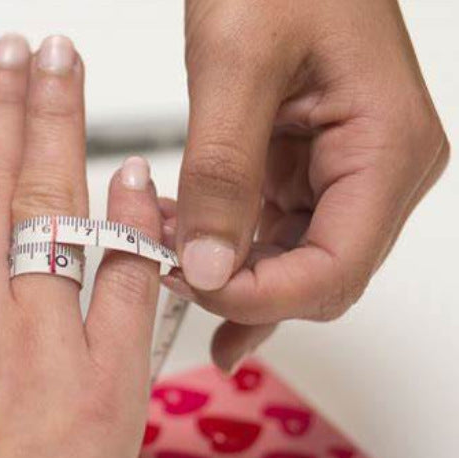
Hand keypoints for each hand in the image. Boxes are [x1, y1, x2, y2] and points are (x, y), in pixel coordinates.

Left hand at [164, 0, 449, 370]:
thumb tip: (208, 266)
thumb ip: (221, 170)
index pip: (335, 269)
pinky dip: (231, 249)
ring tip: (168, 263)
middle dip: (244, 291)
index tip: (195, 287)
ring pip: (294, 264)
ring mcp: (346, 175)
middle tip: (172, 277)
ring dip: (232, 276)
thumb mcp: (235, 63)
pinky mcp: (310, 171)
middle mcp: (379, 172)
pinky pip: (275, 233)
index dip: (263, 297)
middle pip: (318, 277)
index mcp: (386, 148)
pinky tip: (190, 252)